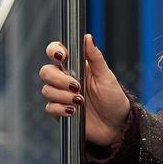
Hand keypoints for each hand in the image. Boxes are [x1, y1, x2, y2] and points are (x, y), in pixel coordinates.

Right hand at [40, 33, 131, 148]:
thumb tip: (87, 37)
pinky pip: (50, 108)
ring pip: (47, 90)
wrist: (116, 126)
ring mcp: (61, 95)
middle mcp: (66, 79)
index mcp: (76, 66)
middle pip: (46, 71)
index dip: (54, 51)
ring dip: (62, 96)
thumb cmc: (114, 99)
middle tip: (76, 86)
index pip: (56, 52)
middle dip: (58, 79)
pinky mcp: (60, 111)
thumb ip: (95, 57)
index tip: (62, 57)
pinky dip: (60, 109)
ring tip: (80, 101)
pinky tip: (74, 111)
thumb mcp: (107, 77)